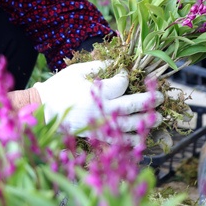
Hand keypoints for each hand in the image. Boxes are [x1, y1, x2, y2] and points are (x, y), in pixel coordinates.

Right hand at [32, 60, 162, 133]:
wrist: (44, 110)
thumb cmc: (59, 87)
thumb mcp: (78, 70)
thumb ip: (99, 65)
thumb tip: (117, 63)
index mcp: (98, 91)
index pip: (122, 83)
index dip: (126, 77)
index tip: (125, 74)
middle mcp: (103, 109)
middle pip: (133, 104)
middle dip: (149, 100)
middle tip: (161, 97)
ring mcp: (102, 124)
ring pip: (130, 124)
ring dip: (147, 121)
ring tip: (159, 118)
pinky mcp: (97, 136)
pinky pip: (118, 141)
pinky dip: (132, 142)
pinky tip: (143, 140)